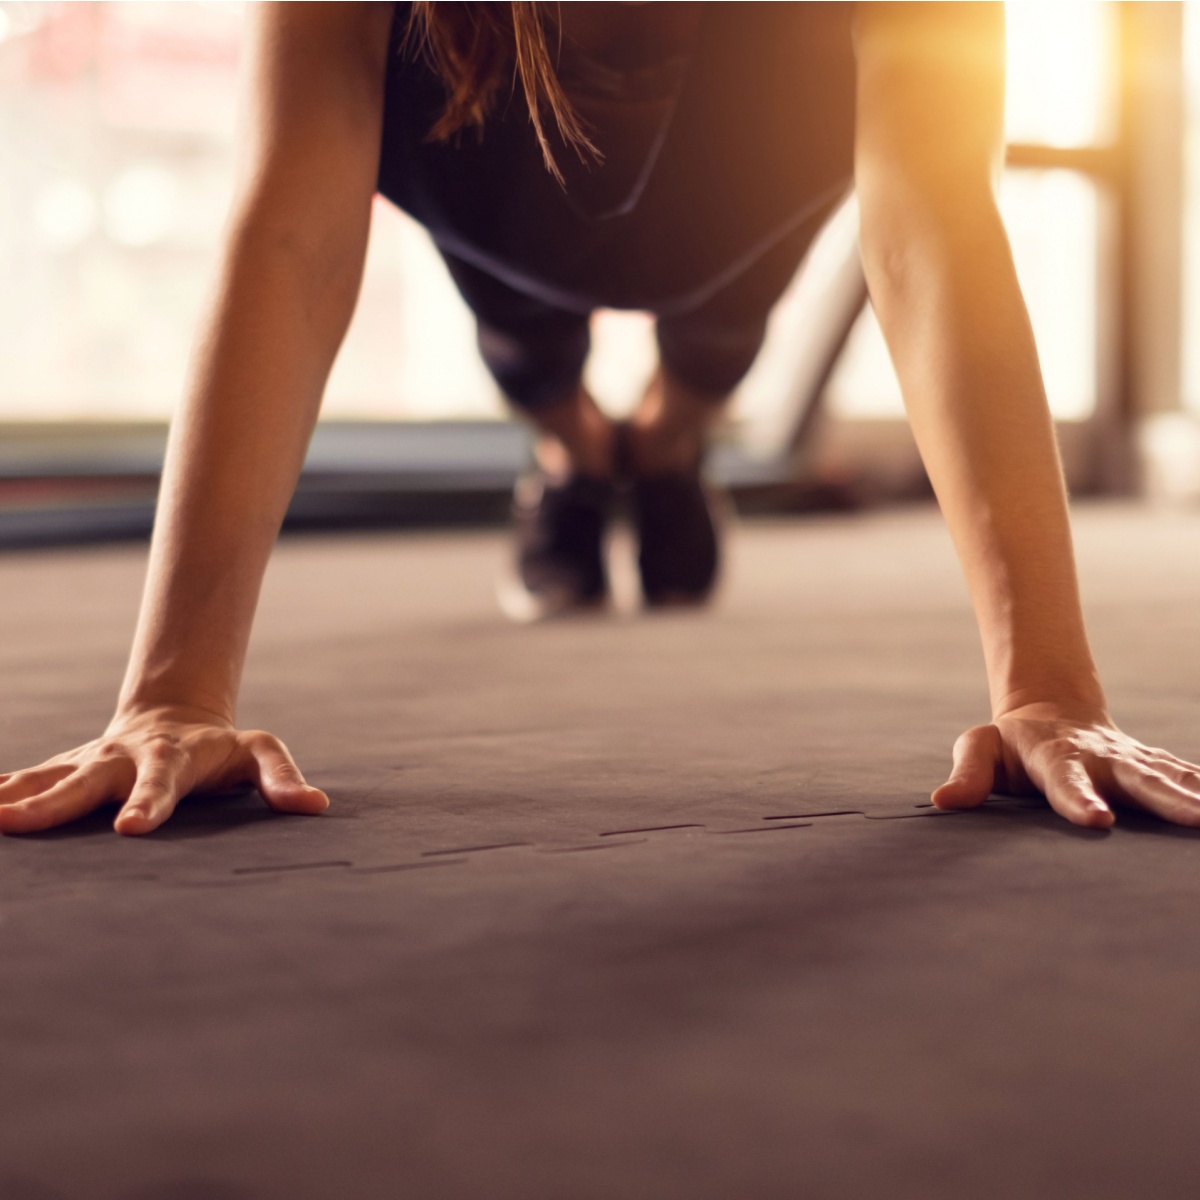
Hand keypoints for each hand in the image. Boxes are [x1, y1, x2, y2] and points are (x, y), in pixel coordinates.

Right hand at [0, 705, 328, 836]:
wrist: (176, 714)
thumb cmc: (223, 745)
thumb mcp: (259, 751)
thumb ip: (282, 777)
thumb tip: (315, 805)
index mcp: (173, 758)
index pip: (161, 783)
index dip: (148, 803)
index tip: (130, 829)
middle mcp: (124, 757)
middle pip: (85, 780)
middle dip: (51, 804)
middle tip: (14, 825)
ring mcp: (91, 761)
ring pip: (46, 778)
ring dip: (10, 797)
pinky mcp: (68, 767)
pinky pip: (27, 780)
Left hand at [932, 702, 1199, 828]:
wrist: (1051, 712)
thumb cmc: (1010, 744)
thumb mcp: (980, 748)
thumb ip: (968, 775)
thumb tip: (942, 802)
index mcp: (1056, 757)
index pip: (1067, 781)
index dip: (1080, 800)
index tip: (1097, 820)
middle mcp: (1102, 758)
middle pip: (1138, 780)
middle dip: (1169, 801)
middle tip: (1198, 821)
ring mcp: (1132, 761)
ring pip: (1172, 778)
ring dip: (1199, 797)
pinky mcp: (1153, 766)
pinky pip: (1188, 777)